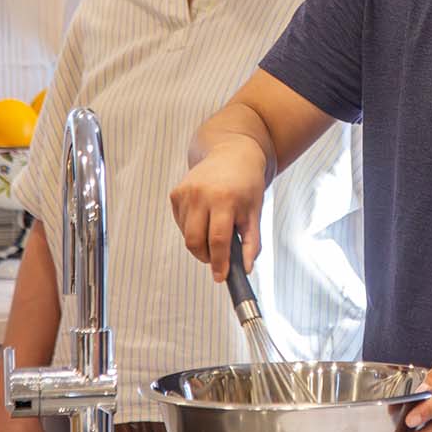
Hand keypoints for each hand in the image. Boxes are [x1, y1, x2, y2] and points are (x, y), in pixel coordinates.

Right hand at [169, 135, 267, 280]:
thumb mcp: (255, 212)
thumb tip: (245, 269)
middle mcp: (202, 195)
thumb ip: (252, 242)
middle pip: (196, 241)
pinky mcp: (176, 193)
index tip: (220, 277)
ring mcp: (186, 193)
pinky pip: (181, 223)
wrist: (232, 154)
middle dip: (206, 257)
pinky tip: (205, 217)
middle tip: (217, 258)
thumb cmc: (247, 185)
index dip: (219, 262)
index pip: (219, 239)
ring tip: (215, 231)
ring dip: (200, 243)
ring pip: (187, 235)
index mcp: (225, 199)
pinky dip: (192, 229)